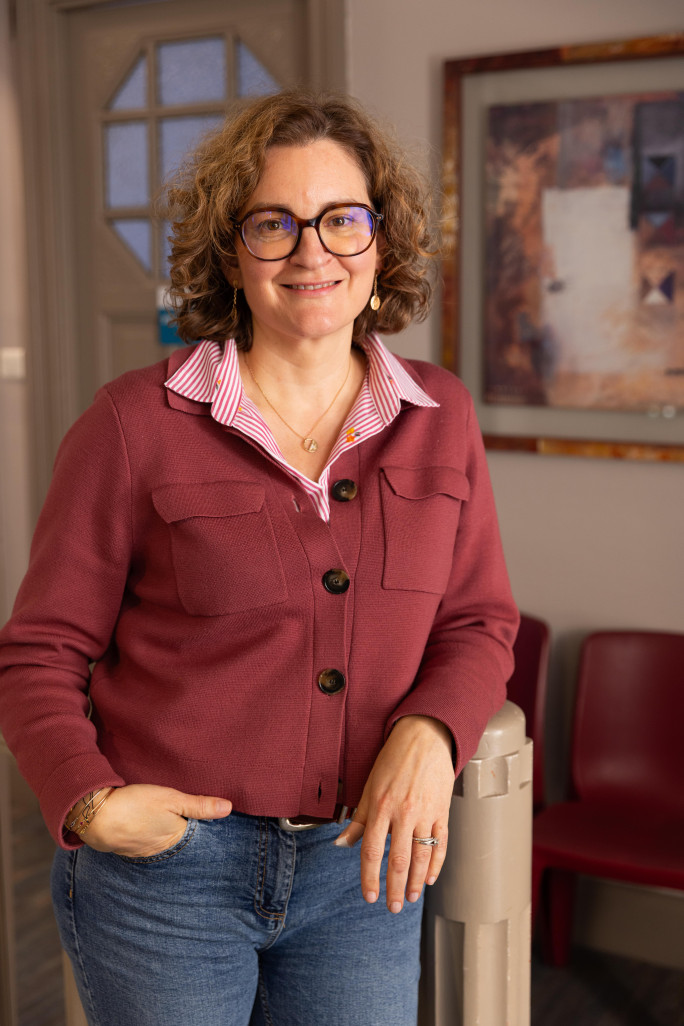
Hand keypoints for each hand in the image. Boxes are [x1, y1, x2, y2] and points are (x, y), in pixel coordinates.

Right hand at [75, 784, 231, 856]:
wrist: (95, 817)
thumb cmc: (136, 805)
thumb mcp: (171, 799)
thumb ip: (199, 805)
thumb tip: (229, 808)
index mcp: (175, 839)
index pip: (197, 838)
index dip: (205, 831)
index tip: (215, 827)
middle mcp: (161, 851)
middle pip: (180, 843)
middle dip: (186, 836)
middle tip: (195, 826)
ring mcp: (142, 851)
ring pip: (162, 844)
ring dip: (166, 836)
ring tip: (172, 827)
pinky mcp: (127, 847)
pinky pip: (145, 844)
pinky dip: (150, 837)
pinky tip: (149, 828)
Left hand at [335, 715, 453, 911]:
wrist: (425, 737)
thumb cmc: (393, 759)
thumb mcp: (369, 786)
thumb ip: (358, 818)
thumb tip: (342, 844)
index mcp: (381, 806)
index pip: (372, 851)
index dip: (370, 877)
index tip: (370, 896)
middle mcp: (403, 813)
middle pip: (398, 861)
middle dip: (395, 888)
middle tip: (393, 908)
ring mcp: (425, 814)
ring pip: (421, 857)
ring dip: (416, 882)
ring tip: (411, 898)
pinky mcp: (442, 812)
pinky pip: (441, 844)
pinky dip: (436, 865)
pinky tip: (430, 879)